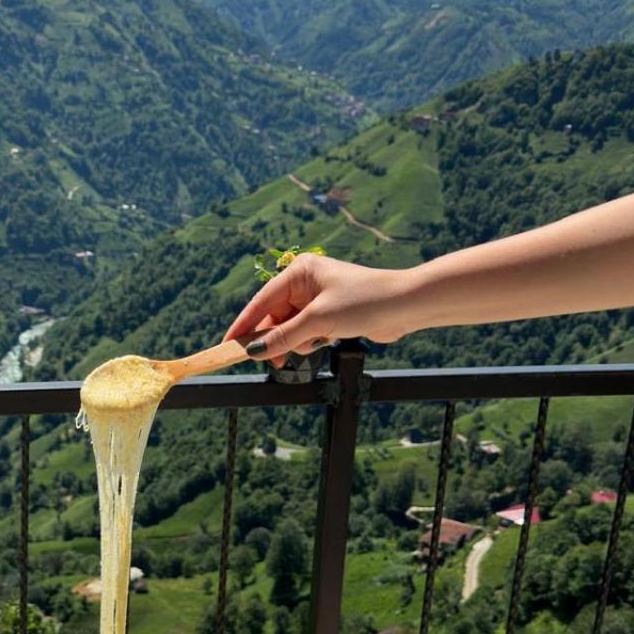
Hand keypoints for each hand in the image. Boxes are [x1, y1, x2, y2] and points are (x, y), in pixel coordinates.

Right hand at [225, 253, 419, 361]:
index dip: (244, 324)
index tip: (228, 345)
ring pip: (290, 328)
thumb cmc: (364, 301)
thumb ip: (283, 337)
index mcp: (299, 272)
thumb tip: (255, 351)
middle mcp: (305, 283)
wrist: (406, 305)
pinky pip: (306, 332)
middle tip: (271, 361)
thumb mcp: (318, 321)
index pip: (261, 301)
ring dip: (296, 342)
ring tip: (316, 343)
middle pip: (274, 317)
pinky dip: (309, 341)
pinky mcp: (329, 314)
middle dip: (274, 339)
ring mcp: (317, 299)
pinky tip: (325, 341)